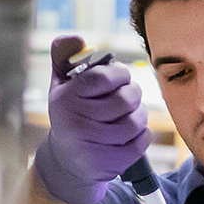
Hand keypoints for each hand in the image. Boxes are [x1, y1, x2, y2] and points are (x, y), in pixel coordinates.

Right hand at [33, 36, 149, 203]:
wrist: (67, 163)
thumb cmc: (70, 114)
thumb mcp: (61, 84)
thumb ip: (64, 55)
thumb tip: (77, 39)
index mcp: (64, 99)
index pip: (105, 77)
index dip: (120, 74)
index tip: (119, 78)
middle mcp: (75, 123)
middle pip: (125, 99)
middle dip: (133, 94)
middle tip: (127, 97)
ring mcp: (92, 146)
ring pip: (136, 120)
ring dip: (139, 115)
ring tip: (129, 115)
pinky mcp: (109, 164)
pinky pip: (142, 141)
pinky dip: (142, 135)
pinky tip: (130, 134)